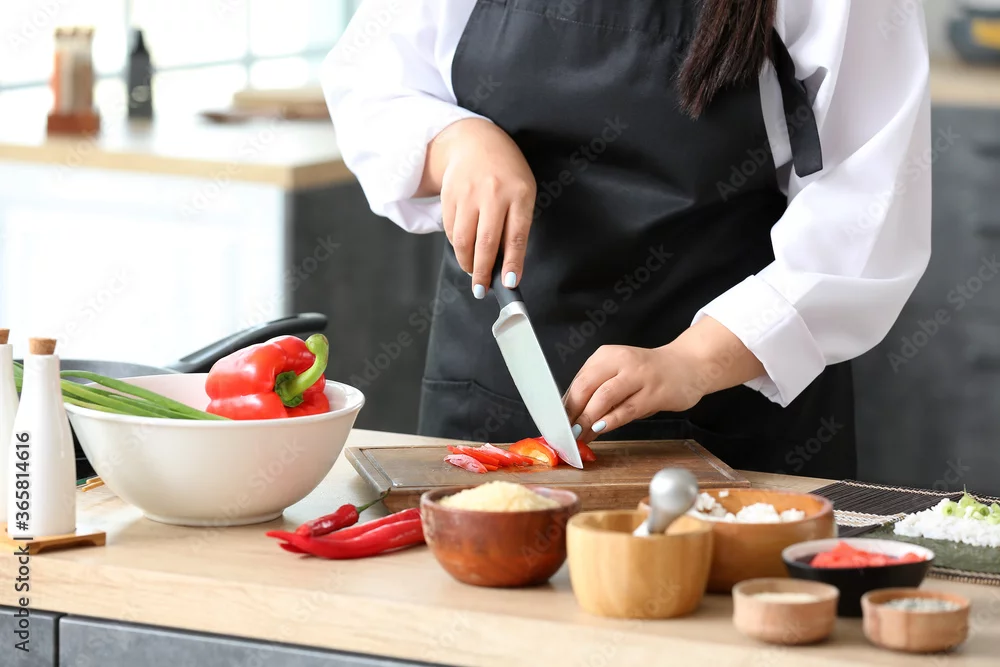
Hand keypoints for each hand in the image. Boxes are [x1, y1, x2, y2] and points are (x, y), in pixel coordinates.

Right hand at [420, 118, 535, 297]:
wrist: (475, 141)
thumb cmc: (506, 173)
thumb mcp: (522, 192)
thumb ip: (516, 224)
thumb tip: (506, 265)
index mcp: (519, 194)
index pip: (515, 235)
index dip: (512, 263)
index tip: (508, 284)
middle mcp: (493, 193)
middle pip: (486, 242)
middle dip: (482, 272)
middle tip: (482, 291)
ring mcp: (468, 194)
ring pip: (464, 239)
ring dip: (467, 262)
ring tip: (473, 272)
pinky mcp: (449, 196)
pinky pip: (451, 230)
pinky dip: (458, 245)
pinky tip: (465, 248)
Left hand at [563, 345, 703, 443]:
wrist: (689, 365)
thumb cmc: (649, 374)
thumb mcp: (619, 373)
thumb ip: (598, 390)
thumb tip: (572, 415)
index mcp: (606, 355)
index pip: (578, 380)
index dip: (566, 404)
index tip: (558, 422)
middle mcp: (621, 361)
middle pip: (586, 386)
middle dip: (573, 412)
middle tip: (567, 431)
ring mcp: (639, 376)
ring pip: (604, 398)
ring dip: (588, 420)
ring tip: (581, 435)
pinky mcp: (655, 393)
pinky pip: (627, 410)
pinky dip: (610, 421)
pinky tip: (601, 429)